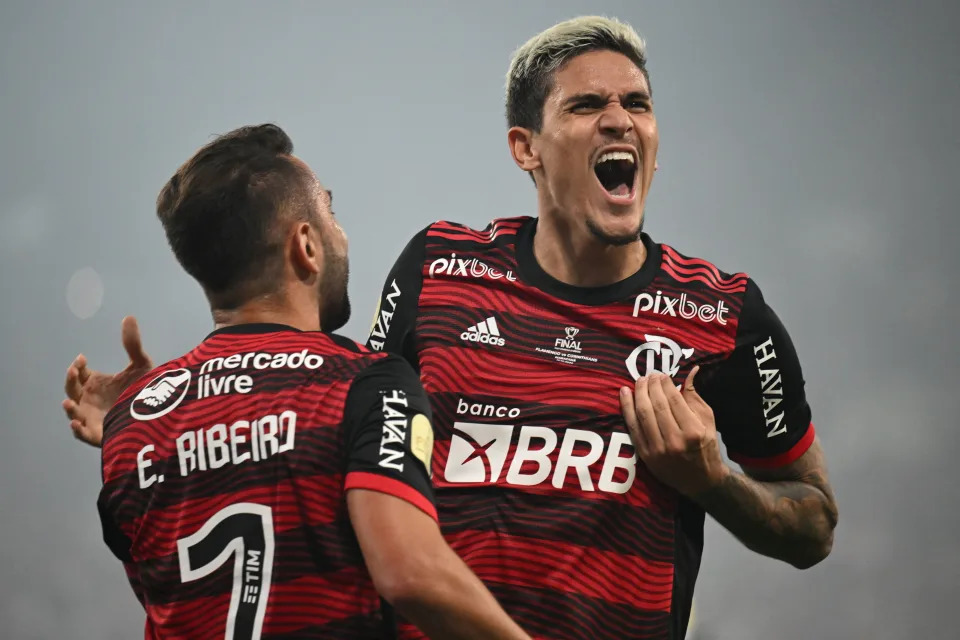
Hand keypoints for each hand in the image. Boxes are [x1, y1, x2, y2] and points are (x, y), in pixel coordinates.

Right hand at [62, 316, 153, 447]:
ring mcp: (92, 417)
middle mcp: (89, 399)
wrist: (159, 414)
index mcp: (95, 383)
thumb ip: (133, 344)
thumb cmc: (144, 389)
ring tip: (68, 403)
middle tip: (74, 370)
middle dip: (71, 380)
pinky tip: (76, 424)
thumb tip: (129, 317)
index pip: (80, 373)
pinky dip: (77, 430)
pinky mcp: (99, 434)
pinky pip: (83, 434)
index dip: (78, 366)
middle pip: (72, 390)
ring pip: (74, 413)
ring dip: (70, 408)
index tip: (82, 359)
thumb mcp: (141, 365)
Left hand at [619, 367, 728, 496]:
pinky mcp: (645, 455)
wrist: (701, 481)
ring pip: (642, 414)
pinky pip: (632, 427)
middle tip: (649, 375)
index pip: (674, 400)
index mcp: (692, 431)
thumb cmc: (706, 447)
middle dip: (651, 386)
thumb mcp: (708, 421)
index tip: (662, 375)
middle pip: (657, 405)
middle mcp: (674, 441)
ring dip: (638, 393)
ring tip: (639, 381)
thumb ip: (696, 396)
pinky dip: (626, 408)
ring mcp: (658, 449)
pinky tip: (625, 394)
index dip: (665, 383)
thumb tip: (690, 371)